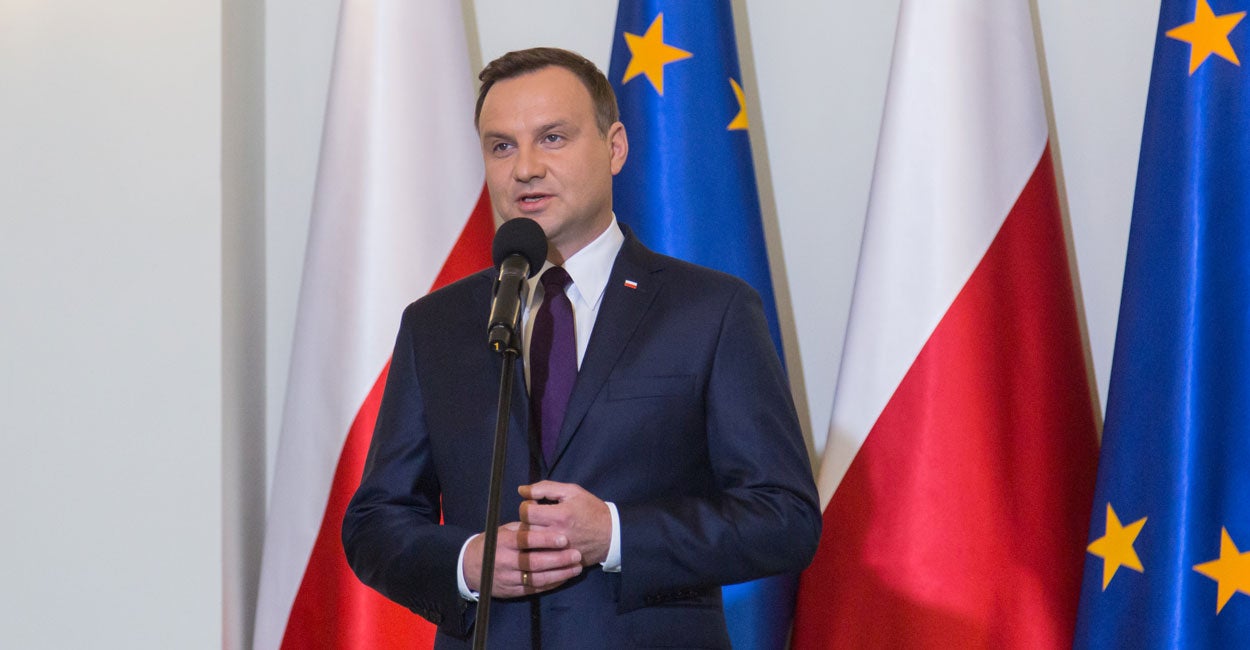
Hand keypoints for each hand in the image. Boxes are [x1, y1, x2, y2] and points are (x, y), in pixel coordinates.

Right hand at [462, 522, 582, 597]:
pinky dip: (552, 584)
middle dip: (558, 559)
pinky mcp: (513, 591)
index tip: (563, 538)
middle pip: (534, 562)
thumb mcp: (503, 530)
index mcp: (503, 542)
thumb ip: (522, 526)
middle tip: (576, 554)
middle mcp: (504, 561)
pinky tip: (565, 577)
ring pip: (537, 578)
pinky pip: (535, 589)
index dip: (545, 539)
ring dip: (559, 573)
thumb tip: (543, 512)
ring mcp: (508, 578)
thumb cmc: (493, 543)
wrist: (470, 567)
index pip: (526, 540)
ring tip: (576, 567)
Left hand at [518, 481, 611, 566]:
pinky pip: (539, 558)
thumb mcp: (572, 491)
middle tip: (536, 519)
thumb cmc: (592, 509)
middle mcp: (556, 535)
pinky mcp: (560, 562)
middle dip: (526, 522)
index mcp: (559, 515)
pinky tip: (544, 544)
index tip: (534, 506)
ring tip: (539, 531)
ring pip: (530, 546)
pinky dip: (537, 550)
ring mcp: (558, 552)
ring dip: (530, 537)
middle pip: (525, 530)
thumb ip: (545, 488)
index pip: (526, 512)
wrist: (612, 535)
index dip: (526, 506)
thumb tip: (522, 490)